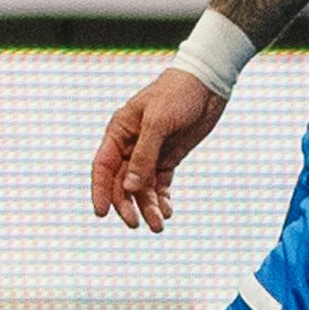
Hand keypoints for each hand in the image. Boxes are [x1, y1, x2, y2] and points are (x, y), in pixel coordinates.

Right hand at [91, 64, 228, 229]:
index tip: (101, 214)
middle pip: (121, 182)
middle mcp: (131, 144)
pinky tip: (167, 212)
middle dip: (127, 204)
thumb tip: (129, 188)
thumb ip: (143, 156)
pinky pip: (160, 183)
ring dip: (148, 206)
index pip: (103, 166)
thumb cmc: (178, 94)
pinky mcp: (169, 157)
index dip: (99, 190)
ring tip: (159, 225)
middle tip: (136, 224)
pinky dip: (162, 198)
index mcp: (119, 131)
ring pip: (142, 187)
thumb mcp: (158, 123)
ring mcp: (150, 152)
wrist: (208, 84)